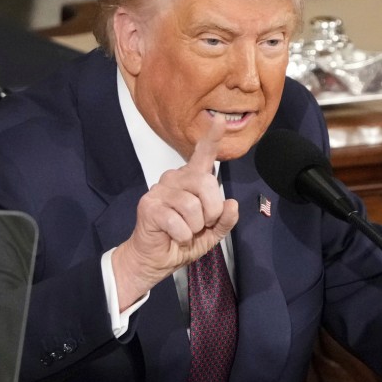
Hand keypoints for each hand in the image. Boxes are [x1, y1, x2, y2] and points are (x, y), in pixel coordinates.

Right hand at [113, 117, 238, 308]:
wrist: (156, 260)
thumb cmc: (183, 240)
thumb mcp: (212, 233)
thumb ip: (225, 219)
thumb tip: (232, 204)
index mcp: (192, 180)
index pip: (203, 155)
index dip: (212, 138)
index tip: (220, 120)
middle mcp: (175, 178)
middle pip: (207, 183)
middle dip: (213, 211)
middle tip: (202, 225)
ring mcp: (160, 190)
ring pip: (193, 205)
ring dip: (196, 227)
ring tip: (186, 231)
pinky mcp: (149, 206)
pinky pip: (179, 222)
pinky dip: (183, 236)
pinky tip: (174, 236)